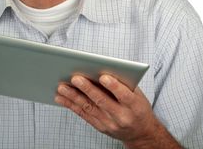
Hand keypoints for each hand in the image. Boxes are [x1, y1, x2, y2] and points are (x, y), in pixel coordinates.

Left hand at [55, 75, 179, 148]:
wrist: (141, 133)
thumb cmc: (138, 107)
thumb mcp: (138, 95)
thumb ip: (123, 83)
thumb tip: (100, 70)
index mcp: (135, 105)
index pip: (124, 95)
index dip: (114, 86)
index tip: (103, 76)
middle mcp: (122, 116)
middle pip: (102, 101)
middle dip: (87, 89)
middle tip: (75, 78)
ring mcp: (109, 123)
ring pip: (89, 108)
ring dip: (73, 97)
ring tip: (62, 87)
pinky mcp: (100, 127)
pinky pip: (83, 115)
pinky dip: (71, 105)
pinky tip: (61, 98)